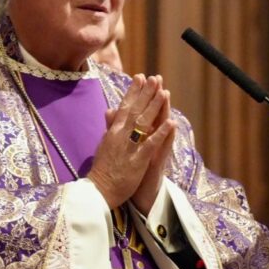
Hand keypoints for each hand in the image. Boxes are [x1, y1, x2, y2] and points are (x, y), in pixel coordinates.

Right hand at [88, 75, 175, 209]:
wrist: (98, 191)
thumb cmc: (103, 169)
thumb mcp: (104, 144)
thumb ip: (110, 127)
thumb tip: (110, 110)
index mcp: (113, 132)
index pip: (124, 107)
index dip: (133, 91)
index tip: (140, 77)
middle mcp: (120, 136)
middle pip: (135, 110)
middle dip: (146, 93)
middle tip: (155, 78)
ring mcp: (128, 147)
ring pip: (143, 123)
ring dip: (154, 107)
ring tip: (164, 92)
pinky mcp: (137, 161)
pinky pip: (151, 144)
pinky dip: (161, 133)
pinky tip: (170, 122)